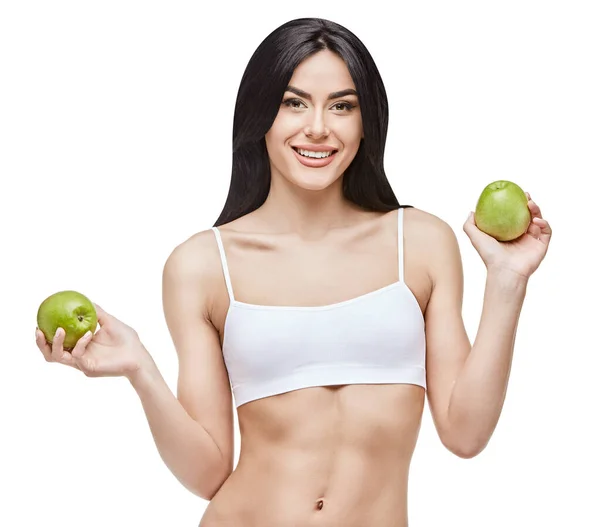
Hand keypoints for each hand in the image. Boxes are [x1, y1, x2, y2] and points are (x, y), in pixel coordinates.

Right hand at [35, 303, 153, 380]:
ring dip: (55, 343)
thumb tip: (84, 299)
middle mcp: (78, 355)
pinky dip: (80, 343)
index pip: (57, 342)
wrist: (139, 355)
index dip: (45, 335)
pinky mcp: (88, 368)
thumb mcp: (109, 321)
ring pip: (57, 357)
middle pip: (50, 353)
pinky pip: (77, 355)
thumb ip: (97, 312)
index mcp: (80, 345)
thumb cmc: (126, 339)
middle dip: (40, 343)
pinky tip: (89, 334)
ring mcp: (81, 363)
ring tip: (59, 330)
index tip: (39, 321)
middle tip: (38, 329)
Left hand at [463, 192, 551, 278]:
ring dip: (537, 210)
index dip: (516, 203)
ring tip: (530, 204)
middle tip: (526, 195)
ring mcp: (532, 240)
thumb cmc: (489, 255)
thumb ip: (470, 225)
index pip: (514, 214)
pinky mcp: (541, 246)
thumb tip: (472, 212)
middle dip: (529, 203)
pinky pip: (546, 231)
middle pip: (528, 215)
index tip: (515, 193)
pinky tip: (536, 221)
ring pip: (539, 220)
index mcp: (508, 232)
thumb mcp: (475, 237)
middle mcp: (521, 235)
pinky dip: (544, 224)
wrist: (504, 270)